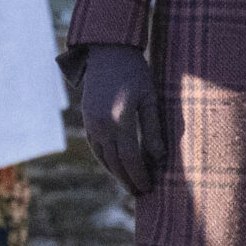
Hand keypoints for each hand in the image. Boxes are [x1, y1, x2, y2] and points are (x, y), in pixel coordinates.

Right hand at [78, 43, 165, 195]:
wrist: (107, 52)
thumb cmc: (135, 72)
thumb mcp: (150, 98)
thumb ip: (154, 129)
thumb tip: (159, 158)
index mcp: (119, 120)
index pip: (131, 158)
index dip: (140, 176)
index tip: (149, 188)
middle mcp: (101, 125)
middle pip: (115, 162)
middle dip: (128, 179)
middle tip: (140, 192)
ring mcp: (91, 123)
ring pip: (103, 157)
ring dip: (116, 173)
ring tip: (129, 183)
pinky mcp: (87, 119)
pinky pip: (96, 147)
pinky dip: (106, 160)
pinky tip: (115, 165)